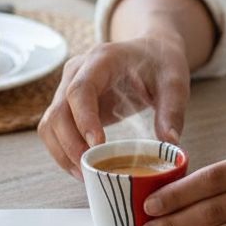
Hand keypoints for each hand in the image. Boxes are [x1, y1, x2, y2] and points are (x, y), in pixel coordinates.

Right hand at [37, 34, 190, 178]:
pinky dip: (62, 151)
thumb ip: (172, 110)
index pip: (80, 89)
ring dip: (62, 152)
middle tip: (91, 169)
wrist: (151, 50)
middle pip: (58, 110)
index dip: (84, 119)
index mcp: (102, 60)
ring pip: (50, 123)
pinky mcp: (69, 104)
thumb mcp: (175, 81)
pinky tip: (81, 167)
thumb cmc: (161, 62)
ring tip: (85, 175)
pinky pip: (54, 130)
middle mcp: (77, 71)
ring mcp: (68, 86)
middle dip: (70, 144)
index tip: (97, 145)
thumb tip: (170, 142)